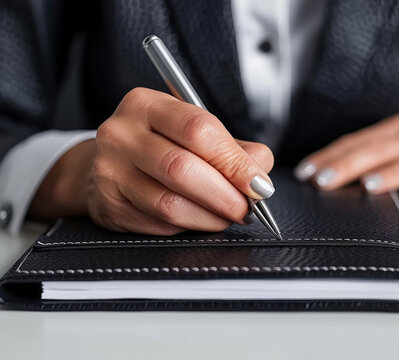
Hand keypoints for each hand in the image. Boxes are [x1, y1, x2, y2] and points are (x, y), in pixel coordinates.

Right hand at [29, 88, 273, 233]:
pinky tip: (199, 219)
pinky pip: (158, 223)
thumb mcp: (193, 132)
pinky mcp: (109, 204)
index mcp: (147, 104)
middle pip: (182, 168)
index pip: (199, 129)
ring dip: (210, 216)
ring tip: (227, 216)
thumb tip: (260, 174)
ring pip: (169, 203)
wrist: (110, 163)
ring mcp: (109, 170)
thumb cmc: (160, 144)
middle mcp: (122, 134)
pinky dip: (189, 226)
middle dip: (225, 195)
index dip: (235, 162)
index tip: (258, 184)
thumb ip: (232, 149)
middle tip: (246, 208)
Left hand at [293, 113, 398, 204]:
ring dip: (388, 174)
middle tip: (323, 181)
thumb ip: (367, 155)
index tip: (305, 172)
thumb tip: (329, 172)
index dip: (327, 156)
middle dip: (346, 165)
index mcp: (392, 131)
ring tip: (368, 186)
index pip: (353, 142)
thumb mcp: (396, 142)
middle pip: (374, 150)